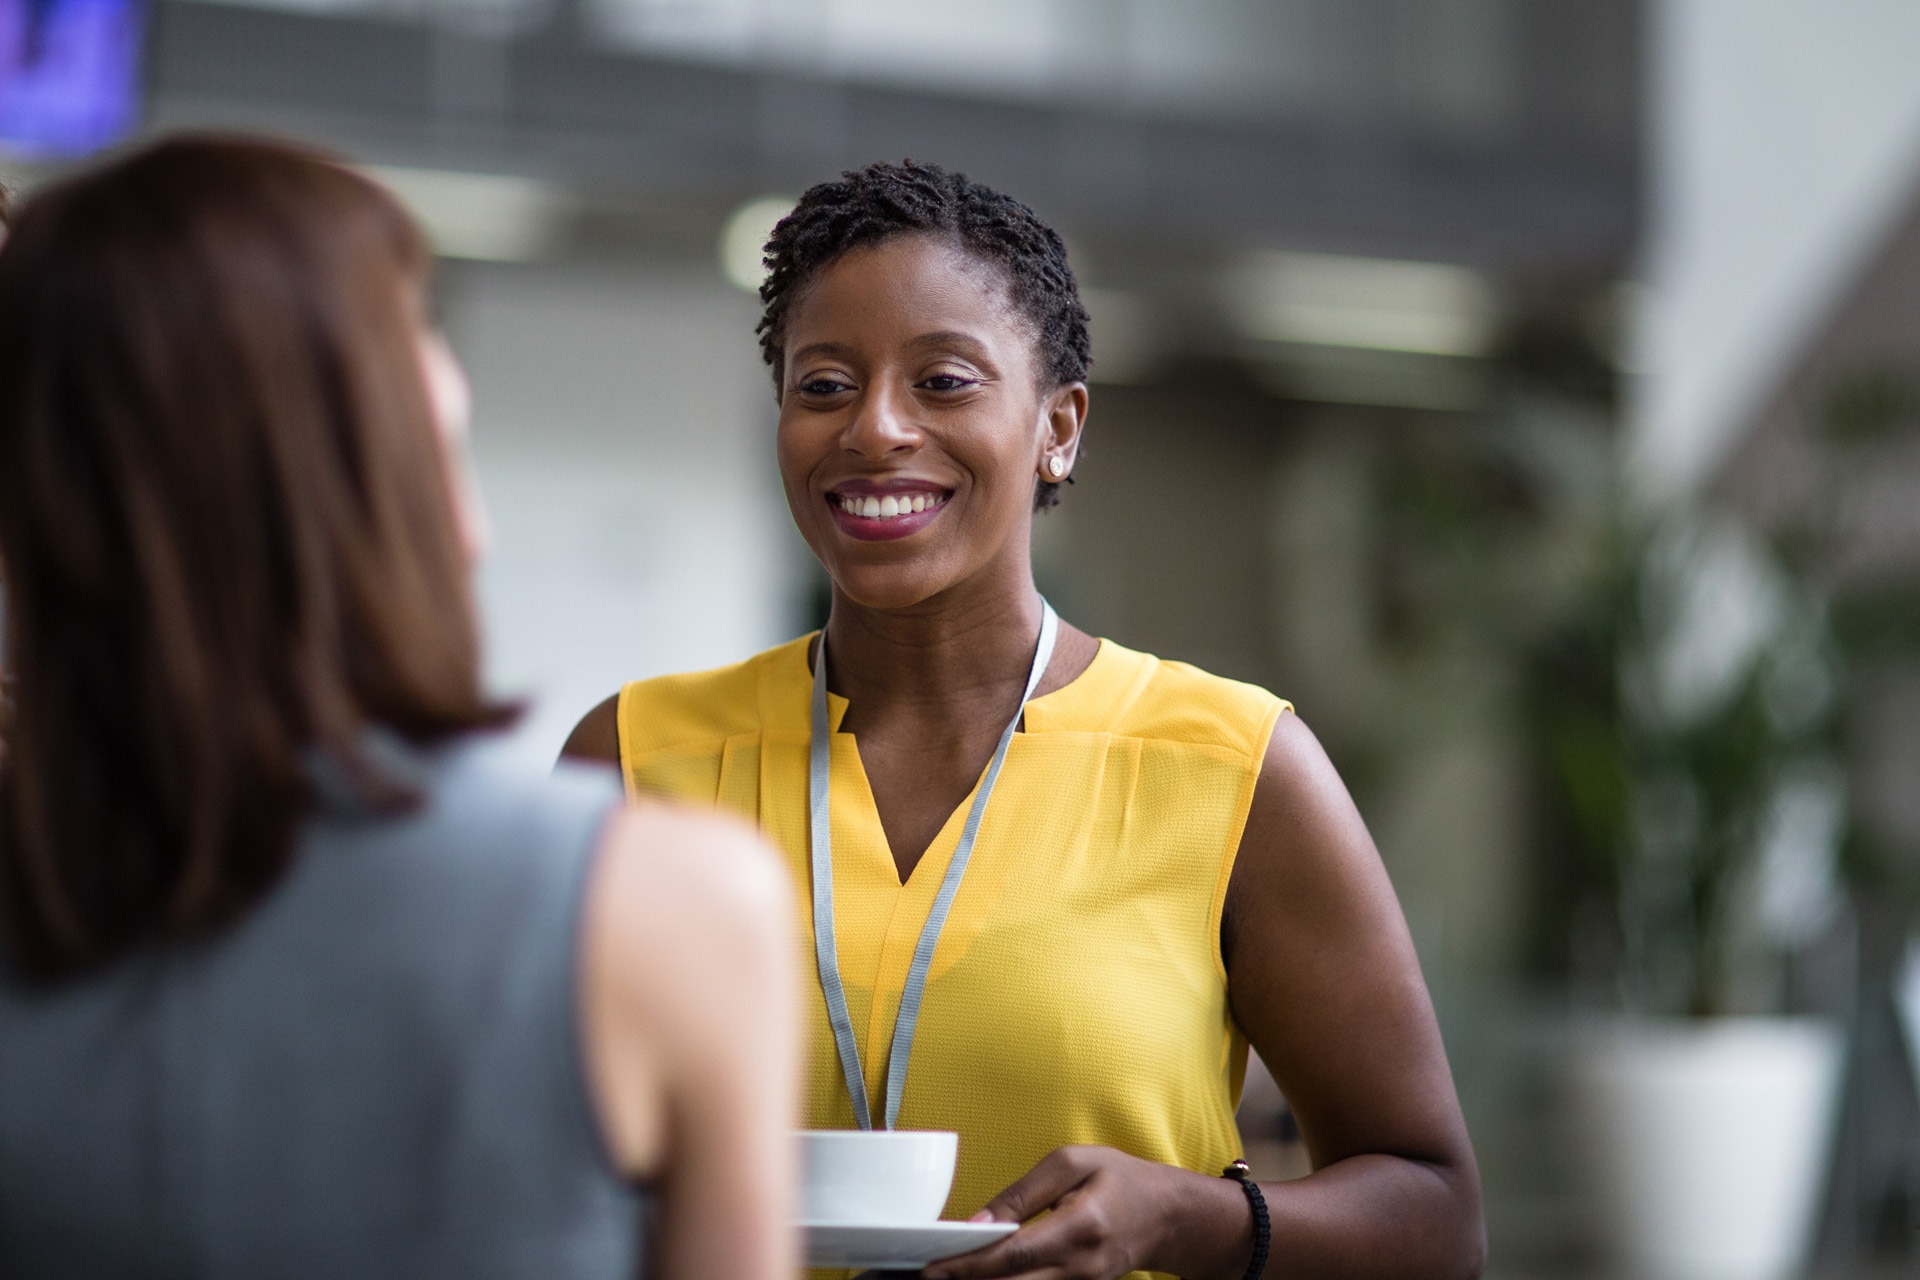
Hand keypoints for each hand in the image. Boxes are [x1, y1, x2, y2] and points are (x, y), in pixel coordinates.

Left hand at [923, 1146, 1252, 1279]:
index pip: (1014, 1255)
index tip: (933, 1266)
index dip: (970, 1264)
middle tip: (928, 1274)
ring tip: (949, 1273)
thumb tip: (978, 1221)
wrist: (1169, 1216)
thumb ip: (1022, 1192)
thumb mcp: (1072, 1163)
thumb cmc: (1123, 1179)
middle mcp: (1081, 1266)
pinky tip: (983, 1274)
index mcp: (1080, 1227)